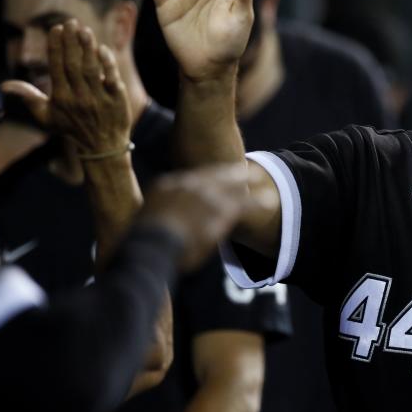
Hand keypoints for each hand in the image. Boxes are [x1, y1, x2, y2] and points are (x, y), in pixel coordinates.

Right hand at [0, 21, 130, 153]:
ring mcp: (99, 98)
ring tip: (85, 30)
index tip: (56, 29)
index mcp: (61, 98)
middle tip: (71, 22)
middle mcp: (79, 97)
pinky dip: (108, 63)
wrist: (102, 147)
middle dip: (71, 43)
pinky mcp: (117, 100)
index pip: (56, 68)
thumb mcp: (47, 117)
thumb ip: (29, 98)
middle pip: (73, 65)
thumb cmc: (72, 128)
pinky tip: (103, 49)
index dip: (56, 48)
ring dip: (88, 48)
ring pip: (92, 69)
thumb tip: (5, 86)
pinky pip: (112, 78)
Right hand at [137, 163, 269, 271]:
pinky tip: (269, 200)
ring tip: (262, 178)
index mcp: (167, 186)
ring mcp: (206, 195)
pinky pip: (245, 203)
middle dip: (230, 171)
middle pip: (214, 173)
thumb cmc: (142, 241)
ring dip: (248, 181)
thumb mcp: (142, 222)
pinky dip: (257, 202)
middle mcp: (188, 185)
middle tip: (246, 168)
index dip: (207, 177)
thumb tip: (154, 223)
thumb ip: (155, 215)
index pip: (191, 178)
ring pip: (232, 185)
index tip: (216, 176)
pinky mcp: (221, 209)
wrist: (152, 243)